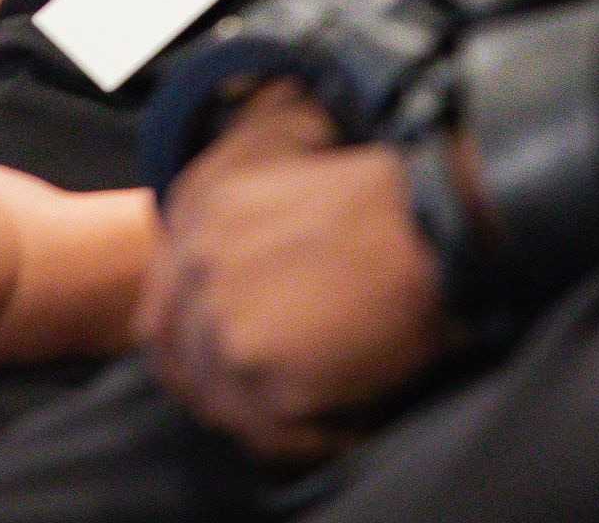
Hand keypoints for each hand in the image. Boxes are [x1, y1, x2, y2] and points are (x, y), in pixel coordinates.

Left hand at [137, 84, 447, 467]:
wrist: (435, 224)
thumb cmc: (382, 197)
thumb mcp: (286, 157)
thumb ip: (236, 217)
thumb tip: (232, 278)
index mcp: (198, 215)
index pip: (163, 310)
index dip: (197, 348)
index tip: (234, 365)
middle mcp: (196, 269)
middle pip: (185, 364)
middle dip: (226, 390)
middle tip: (279, 402)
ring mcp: (226, 326)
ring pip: (224, 406)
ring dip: (272, 418)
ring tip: (326, 413)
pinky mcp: (266, 376)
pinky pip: (273, 436)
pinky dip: (312, 440)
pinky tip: (350, 423)